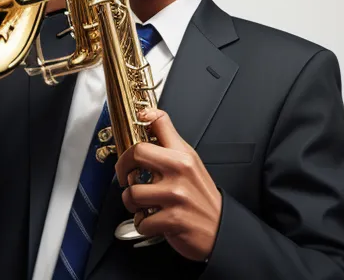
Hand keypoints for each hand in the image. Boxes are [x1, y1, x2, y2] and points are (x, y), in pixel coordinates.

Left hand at [116, 109, 221, 261]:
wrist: (221, 227)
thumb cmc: (200, 196)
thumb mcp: (190, 163)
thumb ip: (170, 147)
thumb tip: (147, 126)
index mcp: (183, 154)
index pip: (161, 122)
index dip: (144, 116)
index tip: (137, 119)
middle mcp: (179, 170)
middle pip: (136, 153)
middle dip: (122, 166)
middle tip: (124, 175)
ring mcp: (176, 194)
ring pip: (133, 192)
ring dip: (131, 203)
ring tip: (140, 204)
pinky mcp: (172, 219)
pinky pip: (141, 220)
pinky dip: (142, 224)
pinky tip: (150, 219)